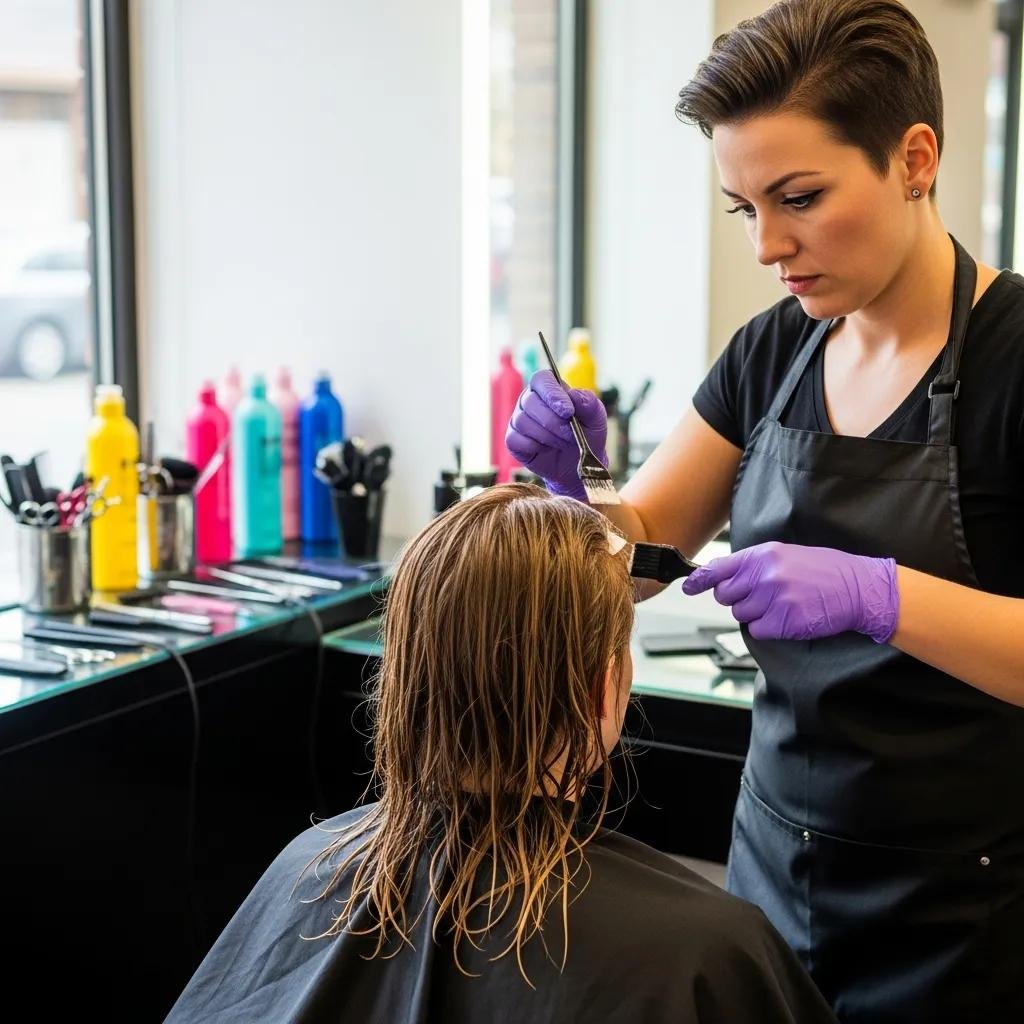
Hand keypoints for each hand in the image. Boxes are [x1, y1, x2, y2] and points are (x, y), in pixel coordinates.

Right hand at [505, 370, 607, 501]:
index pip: (542, 380)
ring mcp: (519, 420)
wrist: (579, 464)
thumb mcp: (596, 419)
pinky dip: (534, 447)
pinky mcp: (513, 440)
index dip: (552, 394)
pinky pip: (515, 440)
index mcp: (549, 388)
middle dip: (554, 422)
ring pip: (523, 422)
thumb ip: (589, 403)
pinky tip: (546, 449)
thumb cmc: (586, 436)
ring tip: (563, 443)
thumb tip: (574, 395)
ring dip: (548, 436)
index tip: (567, 412)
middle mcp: (530, 400)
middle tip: (571, 435)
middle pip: (531, 402)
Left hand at [682, 541, 898, 642]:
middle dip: (738, 598)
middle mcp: (765, 575)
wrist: (856, 587)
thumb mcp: (784, 555)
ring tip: (781, 603)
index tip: (688, 588)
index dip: (700, 581)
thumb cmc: (821, 570)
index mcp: (763, 555)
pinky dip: (768, 628)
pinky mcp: (784, 621)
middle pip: (725, 596)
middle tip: (761, 595)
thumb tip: (719, 577)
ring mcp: (774, 599)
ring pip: (741, 614)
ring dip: (755, 613)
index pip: (719, 568)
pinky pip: (758, 630)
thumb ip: (752, 565)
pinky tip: (787, 616)